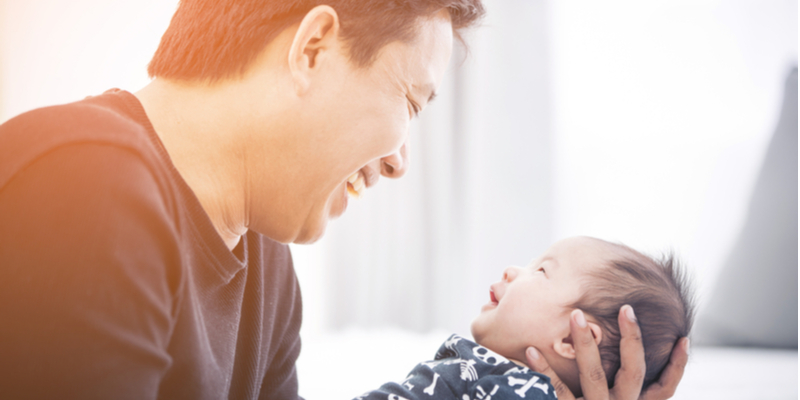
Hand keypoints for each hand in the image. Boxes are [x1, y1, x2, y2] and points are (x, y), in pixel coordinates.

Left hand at [524, 305, 689, 399]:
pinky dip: (543, 371)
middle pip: (633, 373)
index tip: (683, 338)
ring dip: (586, 344)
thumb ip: (628, 388)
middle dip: (632, 340)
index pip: (665, 389)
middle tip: (626, 309)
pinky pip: (557, 391)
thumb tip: (650, 351)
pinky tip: (530, 350)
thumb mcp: (621, 399)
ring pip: (594, 376)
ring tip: (576, 316)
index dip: (677, 366)